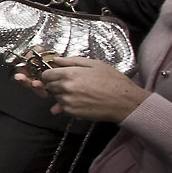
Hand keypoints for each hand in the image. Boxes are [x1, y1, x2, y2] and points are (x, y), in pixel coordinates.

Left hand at [13, 56, 149, 122]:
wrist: (125, 101)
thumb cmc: (113, 81)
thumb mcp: (95, 64)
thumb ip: (72, 61)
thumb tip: (57, 60)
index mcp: (70, 74)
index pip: (46, 75)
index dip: (50, 74)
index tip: (56, 74)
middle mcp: (66, 88)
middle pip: (48, 86)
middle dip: (56, 84)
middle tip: (71, 83)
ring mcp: (67, 101)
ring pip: (55, 97)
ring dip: (62, 94)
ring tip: (80, 92)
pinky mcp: (71, 112)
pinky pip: (62, 107)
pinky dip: (68, 104)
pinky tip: (82, 100)